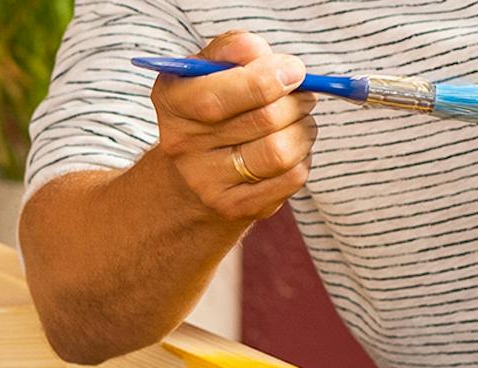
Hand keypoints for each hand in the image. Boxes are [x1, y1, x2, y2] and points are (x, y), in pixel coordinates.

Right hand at [146, 31, 317, 221]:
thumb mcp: (209, 69)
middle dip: (295, 101)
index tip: (294, 70)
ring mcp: (208, 183)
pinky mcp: (237, 207)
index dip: (264, 80)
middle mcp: (183, 146)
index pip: (217, 97)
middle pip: (262, 120)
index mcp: (173, 103)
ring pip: (280, 152)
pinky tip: (292, 147)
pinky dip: (303, 156)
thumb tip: (262, 54)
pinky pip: (291, 177)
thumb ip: (233, 50)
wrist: (193, 174)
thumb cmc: (212, 107)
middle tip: (303, 93)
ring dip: (304, 129)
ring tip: (300, 120)